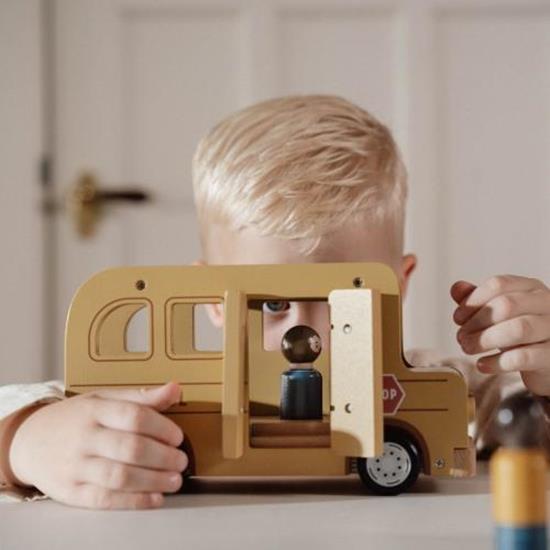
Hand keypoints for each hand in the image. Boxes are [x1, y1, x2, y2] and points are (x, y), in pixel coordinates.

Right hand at [8, 382, 186, 508]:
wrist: (29, 440)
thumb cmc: (75, 418)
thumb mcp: (104, 399)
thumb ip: (142, 398)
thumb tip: (175, 389)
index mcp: (95, 409)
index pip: (134, 416)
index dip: (162, 427)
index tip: (178, 437)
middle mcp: (85, 437)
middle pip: (130, 448)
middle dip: (163, 457)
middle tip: (181, 461)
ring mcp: (75, 466)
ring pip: (120, 476)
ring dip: (154, 481)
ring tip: (174, 480)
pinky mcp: (70, 492)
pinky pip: (105, 499)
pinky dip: (134, 501)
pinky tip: (154, 498)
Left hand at [451, 275, 549, 395]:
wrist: (546, 362)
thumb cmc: (521, 333)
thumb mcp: (498, 313)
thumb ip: (478, 300)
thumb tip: (457, 288)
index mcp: (530, 288)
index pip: (498, 285)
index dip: (473, 301)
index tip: (458, 318)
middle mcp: (547, 304)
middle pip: (506, 305)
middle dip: (476, 322)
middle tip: (461, 336)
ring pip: (518, 329)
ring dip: (485, 340)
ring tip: (468, 348)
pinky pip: (524, 357)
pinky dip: (497, 362)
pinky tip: (482, 364)